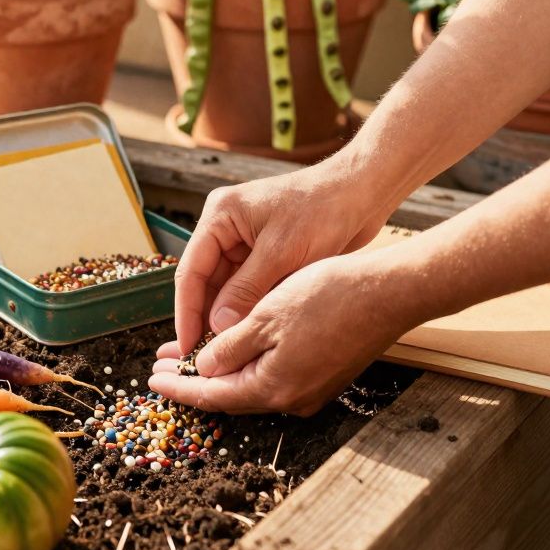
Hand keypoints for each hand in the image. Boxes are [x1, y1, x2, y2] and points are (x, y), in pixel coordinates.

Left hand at [149, 252, 421, 414]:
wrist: (391, 292)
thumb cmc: (330, 297)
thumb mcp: (267, 316)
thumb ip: (230, 347)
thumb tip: (204, 369)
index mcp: (273, 387)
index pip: (213, 396)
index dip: (179, 387)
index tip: (151, 379)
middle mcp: (293, 398)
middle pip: (231, 394)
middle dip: (196, 377)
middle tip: (164, 363)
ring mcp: (312, 388)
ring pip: (253, 383)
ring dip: (222, 366)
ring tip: (193, 351)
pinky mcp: (326, 374)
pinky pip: (276, 375)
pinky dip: (249, 362)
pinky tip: (237, 344)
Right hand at [171, 159, 387, 353]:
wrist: (362, 193)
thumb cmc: (324, 208)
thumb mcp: (281, 252)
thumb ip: (246, 290)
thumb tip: (218, 326)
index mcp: (220, 216)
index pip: (191, 271)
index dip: (186, 312)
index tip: (186, 346)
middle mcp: (227, 229)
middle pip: (206, 282)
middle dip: (206, 318)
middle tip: (205, 356)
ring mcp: (246, 242)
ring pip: (227, 289)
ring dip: (228, 317)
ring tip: (226, 352)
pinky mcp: (266, 256)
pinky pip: (248, 289)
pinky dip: (248, 310)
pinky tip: (249, 335)